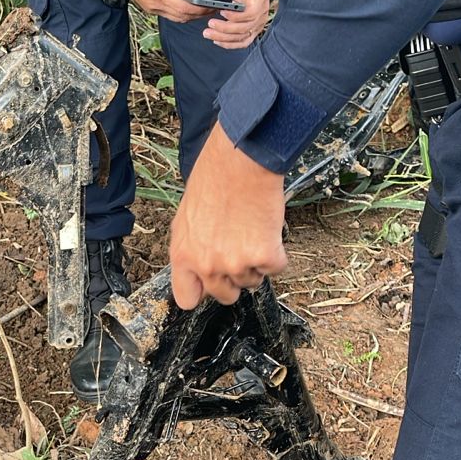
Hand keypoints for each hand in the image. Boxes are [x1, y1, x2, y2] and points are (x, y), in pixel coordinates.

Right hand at [123, 0, 209, 22]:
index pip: (184, 7)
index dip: (200, 9)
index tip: (211, 6)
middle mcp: (154, 4)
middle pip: (182, 17)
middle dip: (199, 14)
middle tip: (212, 8)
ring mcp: (152, 8)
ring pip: (176, 18)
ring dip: (191, 16)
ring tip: (204, 9)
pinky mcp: (150, 7)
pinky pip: (169, 15)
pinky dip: (181, 14)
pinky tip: (189, 7)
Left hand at [170, 122, 286, 307]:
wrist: (241, 161)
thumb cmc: (214, 178)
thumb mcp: (187, 217)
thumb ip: (192, 247)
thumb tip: (199, 265)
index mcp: (182, 255)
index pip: (187, 298)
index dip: (202, 292)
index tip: (210, 285)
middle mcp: (206, 265)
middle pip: (226, 296)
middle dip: (234, 278)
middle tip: (240, 249)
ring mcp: (235, 264)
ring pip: (253, 281)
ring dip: (256, 261)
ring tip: (252, 229)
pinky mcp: (263, 256)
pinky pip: (276, 268)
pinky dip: (277, 252)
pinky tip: (267, 228)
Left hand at [203, 0, 269, 49]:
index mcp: (260, 1)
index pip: (250, 14)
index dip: (236, 16)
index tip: (222, 12)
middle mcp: (261, 15)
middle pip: (244, 28)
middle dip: (225, 29)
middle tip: (209, 25)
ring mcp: (257, 24)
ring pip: (242, 37)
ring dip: (224, 38)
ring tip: (208, 34)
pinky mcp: (252, 29)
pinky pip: (243, 41)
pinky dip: (230, 44)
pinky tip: (217, 41)